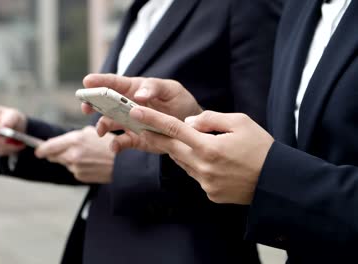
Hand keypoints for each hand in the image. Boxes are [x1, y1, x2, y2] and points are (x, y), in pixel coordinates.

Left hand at [35, 126, 114, 183]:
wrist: (122, 163)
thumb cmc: (110, 144)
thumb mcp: (92, 133)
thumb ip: (74, 137)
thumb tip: (60, 141)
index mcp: (75, 140)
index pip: (50, 146)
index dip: (42, 149)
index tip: (38, 150)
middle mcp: (72, 154)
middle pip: (54, 156)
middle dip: (55, 154)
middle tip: (60, 152)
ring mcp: (75, 166)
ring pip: (64, 163)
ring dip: (69, 160)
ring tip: (86, 156)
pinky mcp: (80, 176)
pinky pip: (73, 170)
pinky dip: (78, 167)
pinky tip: (90, 163)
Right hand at [81, 74, 202, 135]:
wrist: (191, 127)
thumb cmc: (180, 102)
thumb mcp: (171, 89)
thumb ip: (154, 88)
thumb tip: (138, 95)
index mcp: (134, 89)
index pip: (114, 83)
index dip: (99, 81)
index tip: (87, 82)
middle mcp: (128, 105)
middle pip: (104, 103)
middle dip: (92, 104)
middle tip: (85, 107)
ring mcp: (129, 123)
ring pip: (108, 123)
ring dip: (102, 126)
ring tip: (101, 131)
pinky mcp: (135, 139)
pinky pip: (120, 143)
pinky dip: (115, 146)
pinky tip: (114, 147)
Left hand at [112, 106, 273, 204]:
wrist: (278, 181)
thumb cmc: (261, 147)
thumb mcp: (240, 122)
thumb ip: (210, 119)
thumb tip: (188, 122)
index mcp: (209, 147)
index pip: (173, 129)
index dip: (152, 119)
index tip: (135, 112)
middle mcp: (202, 167)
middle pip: (171, 148)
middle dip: (155, 136)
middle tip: (142, 125)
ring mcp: (205, 183)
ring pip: (182, 162)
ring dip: (179, 150)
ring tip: (184, 139)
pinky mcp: (210, 193)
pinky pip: (195, 175)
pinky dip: (195, 164)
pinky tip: (209, 160)